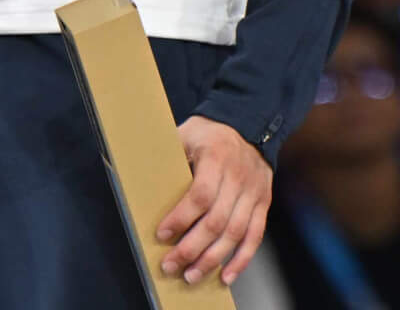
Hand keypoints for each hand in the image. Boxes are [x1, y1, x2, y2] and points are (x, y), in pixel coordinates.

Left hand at [155, 117, 270, 287]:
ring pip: (235, 233)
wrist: (249, 125)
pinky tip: (225, 275)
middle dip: (191, 248)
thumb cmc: (209, 134)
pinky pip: (255, 236)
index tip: (162, 234)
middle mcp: (239, 176)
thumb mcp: (185, 134)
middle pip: (216, 220)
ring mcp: (254, 192)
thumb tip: (136, 176)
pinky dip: (241, 259)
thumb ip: (168, 156)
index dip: (181, 218)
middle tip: (170, 264)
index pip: (200, 195)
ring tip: (191, 275)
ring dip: (212, 259)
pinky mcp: (263, 204)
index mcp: (216, 157)